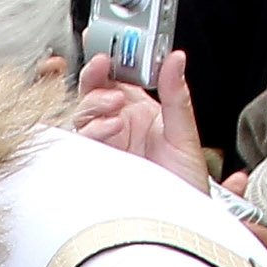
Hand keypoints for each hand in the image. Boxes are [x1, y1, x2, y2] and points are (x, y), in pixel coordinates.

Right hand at [73, 47, 206, 188]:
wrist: (180, 222)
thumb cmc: (185, 184)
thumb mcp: (185, 133)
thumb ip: (177, 94)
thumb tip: (175, 59)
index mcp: (141, 113)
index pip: (119, 79)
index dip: (111, 60)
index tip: (110, 44)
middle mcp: (119, 127)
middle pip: (93, 93)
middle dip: (95, 77)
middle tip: (103, 66)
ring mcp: (104, 147)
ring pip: (83, 116)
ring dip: (95, 105)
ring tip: (115, 106)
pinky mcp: (94, 167)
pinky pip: (81, 144)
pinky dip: (93, 131)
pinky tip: (111, 128)